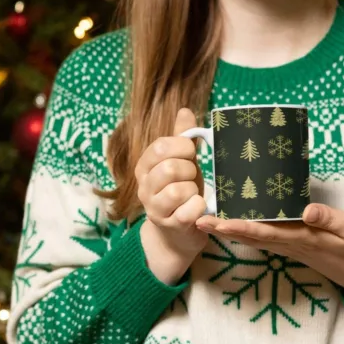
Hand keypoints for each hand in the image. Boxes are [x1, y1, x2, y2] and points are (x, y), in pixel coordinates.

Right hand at [137, 108, 207, 284]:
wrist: (178, 232)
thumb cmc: (182, 191)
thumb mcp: (182, 161)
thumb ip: (182, 137)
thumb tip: (184, 110)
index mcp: (144, 166)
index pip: (160, 147)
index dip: (182, 147)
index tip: (191, 153)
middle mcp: (144, 187)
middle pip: (170, 168)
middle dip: (190, 171)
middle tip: (192, 178)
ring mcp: (154, 208)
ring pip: (179, 190)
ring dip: (194, 190)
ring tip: (193, 194)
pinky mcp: (169, 225)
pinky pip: (189, 210)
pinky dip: (199, 207)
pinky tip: (198, 208)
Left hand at [196, 203, 343, 299]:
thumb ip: (330, 219)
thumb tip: (308, 210)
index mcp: (301, 237)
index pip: (265, 232)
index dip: (241, 227)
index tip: (219, 222)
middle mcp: (287, 243)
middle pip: (250, 235)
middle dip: (223, 228)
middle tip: (197, 219)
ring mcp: (285, 245)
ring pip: (251, 237)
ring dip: (227, 229)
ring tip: (204, 219)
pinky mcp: (287, 243)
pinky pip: (259, 236)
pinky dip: (240, 230)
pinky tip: (228, 222)